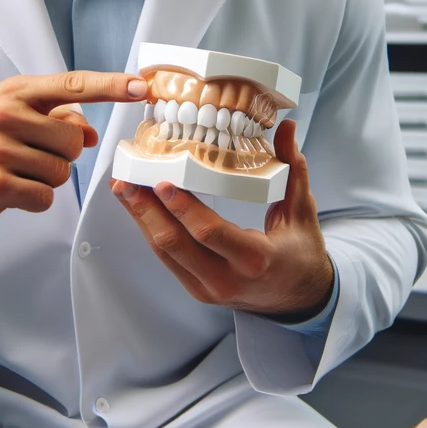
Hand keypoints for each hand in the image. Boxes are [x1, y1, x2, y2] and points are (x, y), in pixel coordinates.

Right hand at [0, 71, 147, 258]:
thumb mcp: (10, 116)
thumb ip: (54, 118)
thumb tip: (90, 132)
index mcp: (14, 92)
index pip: (74, 84)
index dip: (112, 86)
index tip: (143, 86)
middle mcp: (5, 114)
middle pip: (74, 139)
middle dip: (63, 155)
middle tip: (31, 156)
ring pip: (62, 171)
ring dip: (46, 179)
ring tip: (15, 173)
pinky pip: (44, 196)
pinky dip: (34, 199)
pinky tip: (9, 191)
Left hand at [111, 119, 334, 316]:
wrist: (298, 300)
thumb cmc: (301, 254)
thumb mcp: (303, 212)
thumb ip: (293, 168)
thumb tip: (287, 127)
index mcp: (255, 259)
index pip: (210, 233)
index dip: (183, 208)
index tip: (162, 182)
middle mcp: (226, 279)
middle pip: (175, 244)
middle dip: (146, 210)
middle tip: (126, 181)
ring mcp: (207, 288)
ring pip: (164, 252)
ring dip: (141, 219)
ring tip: (123, 189)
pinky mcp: (196, 289)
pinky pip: (167, 259)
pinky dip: (150, 230)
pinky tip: (139, 209)